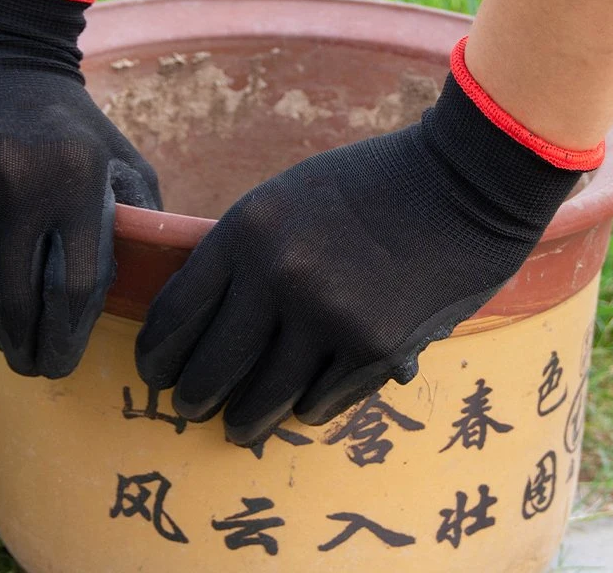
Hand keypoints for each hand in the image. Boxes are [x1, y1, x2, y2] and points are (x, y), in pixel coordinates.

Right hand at [0, 0, 160, 377]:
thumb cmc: (71, 122)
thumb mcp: (120, 157)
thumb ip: (140, 218)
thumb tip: (142, 287)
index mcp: (75, 179)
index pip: (73, 285)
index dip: (68, 336)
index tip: (63, 364)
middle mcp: (13, 183)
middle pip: (18, 298)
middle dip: (27, 345)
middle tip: (33, 366)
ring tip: (8, 327)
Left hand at [135, 42, 593, 446]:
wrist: (458, 185)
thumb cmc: (365, 186)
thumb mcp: (285, 199)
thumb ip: (242, 254)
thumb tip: (204, 319)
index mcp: (246, 229)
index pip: (175, 314)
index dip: (156, 354)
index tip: (153, 372)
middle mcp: (279, 275)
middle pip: (209, 368)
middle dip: (191, 398)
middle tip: (187, 408)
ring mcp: (328, 316)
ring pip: (261, 399)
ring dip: (242, 421)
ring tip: (237, 427)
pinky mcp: (375, 349)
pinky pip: (319, 404)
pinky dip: (304, 410)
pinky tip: (298, 406)